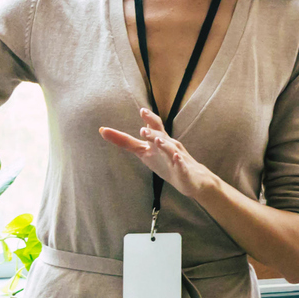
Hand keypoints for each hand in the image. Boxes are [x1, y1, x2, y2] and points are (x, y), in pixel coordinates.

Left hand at [100, 108, 217, 199]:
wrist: (194, 179)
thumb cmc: (168, 163)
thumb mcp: (145, 152)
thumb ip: (128, 142)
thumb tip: (104, 131)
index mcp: (159, 141)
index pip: (149, 128)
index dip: (141, 123)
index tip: (126, 118)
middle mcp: (168, 145)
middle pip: (160, 135)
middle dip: (152, 131)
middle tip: (142, 130)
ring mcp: (177, 157)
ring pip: (170, 149)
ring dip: (164, 144)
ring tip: (157, 141)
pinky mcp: (184, 171)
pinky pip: (181, 166)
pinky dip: (179, 161)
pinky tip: (176, 158)